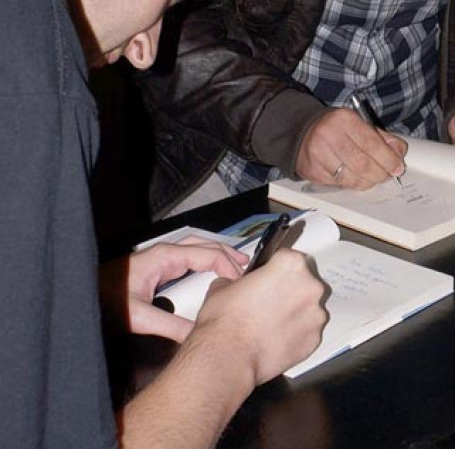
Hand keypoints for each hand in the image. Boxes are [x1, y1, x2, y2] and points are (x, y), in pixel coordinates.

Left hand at [99, 241, 247, 342]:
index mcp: (165, 257)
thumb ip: (169, 326)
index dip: (226, 264)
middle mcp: (165, 253)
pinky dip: (205, 260)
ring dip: (216, 254)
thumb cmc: (104, 298)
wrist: (81, 293)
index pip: (206, 254)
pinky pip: (188, 257)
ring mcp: (160, 258)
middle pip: (204, 245)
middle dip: (227, 254)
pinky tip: (209, 270)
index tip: (239, 280)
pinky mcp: (156, 267)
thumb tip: (196, 335)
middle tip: (246, 268)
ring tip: (234, 264)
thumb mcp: (138, 316)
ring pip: (197, 248)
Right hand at [193, 248, 326, 385]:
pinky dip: (296, 335)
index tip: (269, 279)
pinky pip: (308, 331)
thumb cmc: (226, 322)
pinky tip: (276, 340)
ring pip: (308, 308)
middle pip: (303, 282)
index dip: (276, 269)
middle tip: (268, 304)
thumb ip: (239, 279)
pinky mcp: (314, 339)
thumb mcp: (223, 286)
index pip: (288, 258)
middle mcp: (309, 286)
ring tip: (270, 325)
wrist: (227, 358)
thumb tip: (237, 284)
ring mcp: (315, 314)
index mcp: (290, 264)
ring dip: (294, 314)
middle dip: (288, 291)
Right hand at [295, 107, 406, 187]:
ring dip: (367, 182)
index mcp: (344, 119)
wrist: (302, 130)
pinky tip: (355, 177)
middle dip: (380, 173)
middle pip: (362, 164)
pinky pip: (339, 185)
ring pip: (351, 178)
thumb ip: (381, 137)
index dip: (388, 159)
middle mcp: (329, 136)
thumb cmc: (335, 127)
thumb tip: (398, 153)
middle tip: (387, 175)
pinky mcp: (312, 172)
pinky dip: (352, 184)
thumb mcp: (358, 123)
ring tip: (372, 177)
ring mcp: (318, 155)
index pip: (371, 143)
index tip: (397, 167)